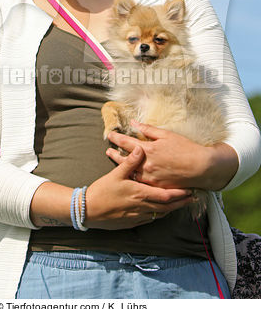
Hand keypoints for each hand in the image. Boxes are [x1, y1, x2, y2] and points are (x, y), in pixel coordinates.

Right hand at [85, 145, 192, 229]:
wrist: (89, 210)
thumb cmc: (102, 191)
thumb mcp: (116, 174)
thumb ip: (131, 162)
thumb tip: (140, 148)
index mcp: (140, 193)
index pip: (166, 195)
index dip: (179, 194)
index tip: (190, 190)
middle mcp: (142, 207)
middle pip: (167, 207)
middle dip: (180, 203)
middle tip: (191, 198)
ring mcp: (138, 216)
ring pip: (160, 214)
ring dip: (171, 209)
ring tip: (180, 203)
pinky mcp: (132, 222)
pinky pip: (151, 218)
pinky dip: (159, 214)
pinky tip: (160, 210)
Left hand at [106, 122, 238, 189]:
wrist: (200, 167)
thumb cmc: (185, 148)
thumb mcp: (166, 135)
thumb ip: (148, 129)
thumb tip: (133, 122)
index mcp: (148, 149)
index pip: (127, 142)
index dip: (116, 138)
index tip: (110, 135)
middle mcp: (147, 164)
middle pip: (125, 159)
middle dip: (115, 154)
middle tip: (108, 151)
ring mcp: (151, 177)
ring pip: (131, 172)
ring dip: (122, 166)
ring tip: (116, 162)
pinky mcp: (156, 186)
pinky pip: (141, 183)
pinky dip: (134, 178)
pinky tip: (130, 176)